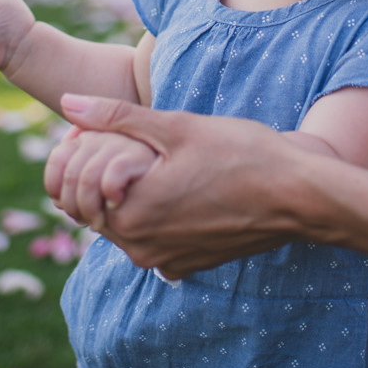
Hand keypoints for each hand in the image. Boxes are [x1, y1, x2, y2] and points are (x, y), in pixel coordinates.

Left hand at [49, 94, 302, 276]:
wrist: (300, 197)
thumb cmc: (243, 155)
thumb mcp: (177, 127)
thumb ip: (116, 117)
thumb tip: (68, 103)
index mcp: (130, 213)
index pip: (76, 187)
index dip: (84, 153)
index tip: (105, 131)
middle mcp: (140, 247)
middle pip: (96, 207)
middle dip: (102, 174)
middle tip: (132, 142)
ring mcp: (164, 261)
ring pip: (123, 225)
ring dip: (127, 195)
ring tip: (158, 162)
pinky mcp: (186, 265)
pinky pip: (151, 240)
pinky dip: (153, 215)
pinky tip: (181, 188)